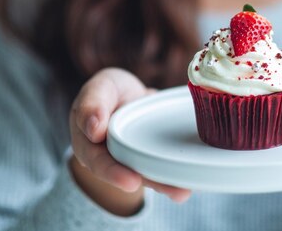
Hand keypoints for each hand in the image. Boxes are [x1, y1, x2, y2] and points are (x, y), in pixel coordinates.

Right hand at [69, 68, 190, 214]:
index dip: (113, 173)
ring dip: (165, 184)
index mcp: (89, 145)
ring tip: (183, 192)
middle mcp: (111, 158)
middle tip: (169, 191)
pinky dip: (176, 174)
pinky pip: (162, 166)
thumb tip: (94, 129)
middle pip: (127, 175)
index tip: (131, 182)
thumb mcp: (99, 89)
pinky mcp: (152, 157)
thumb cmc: (108, 91)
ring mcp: (133, 159)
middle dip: (148, 183)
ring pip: (147, 174)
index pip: (98, 162)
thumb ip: (92, 105)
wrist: (127, 93)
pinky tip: (192, 182)